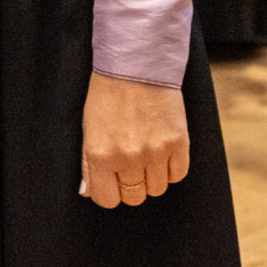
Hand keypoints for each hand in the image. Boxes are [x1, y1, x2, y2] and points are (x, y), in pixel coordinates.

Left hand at [80, 72, 189, 207]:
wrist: (136, 66)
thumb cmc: (107, 96)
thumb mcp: (88, 128)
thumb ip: (87, 163)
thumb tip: (87, 192)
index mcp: (100, 154)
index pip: (107, 199)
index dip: (109, 192)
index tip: (111, 182)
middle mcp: (128, 157)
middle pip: (134, 197)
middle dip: (130, 186)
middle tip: (128, 166)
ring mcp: (155, 152)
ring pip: (156, 189)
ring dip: (151, 177)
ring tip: (145, 153)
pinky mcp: (178, 144)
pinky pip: (178, 175)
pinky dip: (170, 168)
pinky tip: (162, 151)